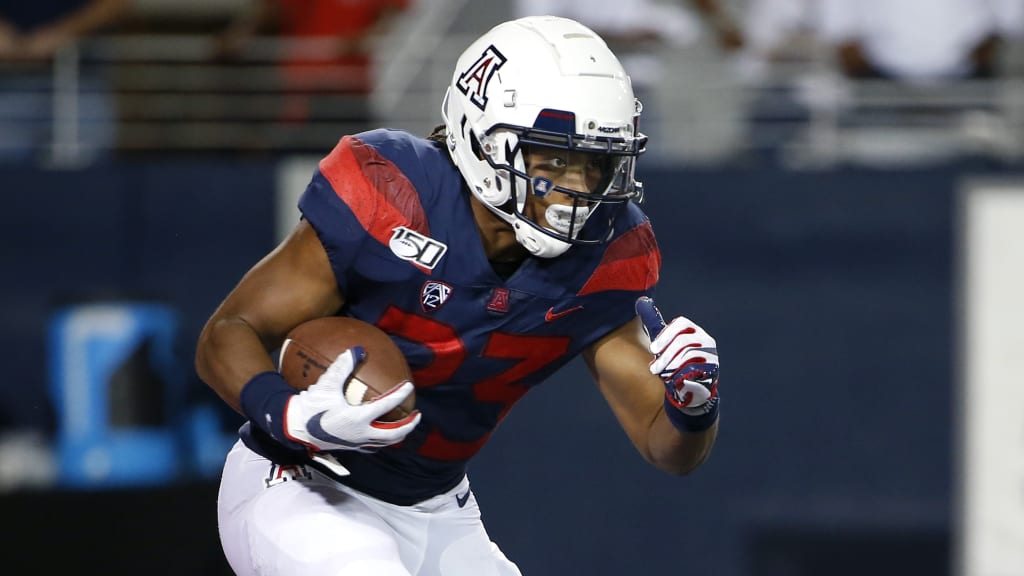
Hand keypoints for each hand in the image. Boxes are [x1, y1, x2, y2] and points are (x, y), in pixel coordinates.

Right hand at [283, 346, 420, 452]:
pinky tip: (382, 432)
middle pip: (394, 433)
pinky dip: (383, 439)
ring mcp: (357, 443)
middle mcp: (362, 433)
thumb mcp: (327, 384)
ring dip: (398, 434)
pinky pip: (374, 446)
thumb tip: (357, 349)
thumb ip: (342, 366)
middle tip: (417, 414)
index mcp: (359, 418)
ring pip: (385, 443)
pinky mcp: (351, 447)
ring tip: (405, 424)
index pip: (387, 405)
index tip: (409, 385)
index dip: (400, 394)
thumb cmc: (311, 406)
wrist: (295, 428)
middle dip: (409, 424)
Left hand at [636, 297, 718, 415]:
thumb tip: (640, 301)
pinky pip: (695, 372)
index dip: (666, 335)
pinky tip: (674, 382)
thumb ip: (654, 324)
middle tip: (653, 369)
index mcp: (693, 330)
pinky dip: (681, 377)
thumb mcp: (665, 342)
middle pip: (683, 341)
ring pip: (688, 357)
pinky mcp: (713, 371)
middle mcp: (705, 340)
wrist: (691, 387)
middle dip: (665, 356)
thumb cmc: (675, 360)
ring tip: (662, 375)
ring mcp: (711, 355)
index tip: (653, 349)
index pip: (682, 323)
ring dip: (670, 367)